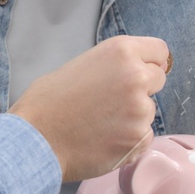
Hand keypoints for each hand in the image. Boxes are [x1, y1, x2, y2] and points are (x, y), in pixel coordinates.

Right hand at [10, 36, 168, 180]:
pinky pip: (144, 138)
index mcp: (120, 52)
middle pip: (158, 80)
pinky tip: (103, 140)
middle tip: (113, 101)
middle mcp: (136, 77)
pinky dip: (128, 141)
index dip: (149, 62)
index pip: (160, 52)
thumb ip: (112, 66)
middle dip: (142, 89)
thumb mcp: (81, 65)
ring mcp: (140, 110)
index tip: (142, 71)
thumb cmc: (47, 103)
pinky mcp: (138, 139)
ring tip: (99, 124)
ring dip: (132, 118)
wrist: (34, 139)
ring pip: (148, 112)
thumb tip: (130, 73)